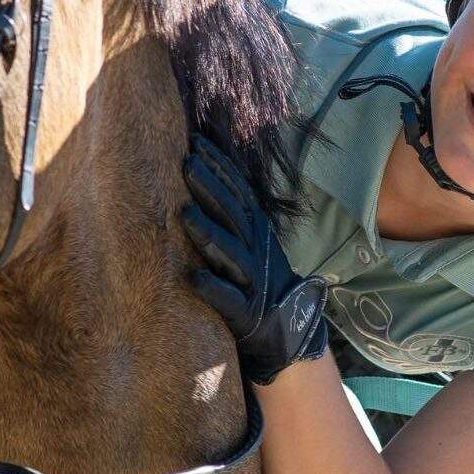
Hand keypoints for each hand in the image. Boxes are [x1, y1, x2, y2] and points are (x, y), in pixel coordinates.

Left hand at [181, 135, 327, 384]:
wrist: (288, 331)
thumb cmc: (258, 282)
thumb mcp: (252, 243)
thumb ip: (233, 213)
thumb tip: (205, 172)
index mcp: (257, 232)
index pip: (239, 192)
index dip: (220, 167)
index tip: (197, 142)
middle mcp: (256, 252)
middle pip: (233, 215)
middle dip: (211, 187)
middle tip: (186, 162)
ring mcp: (253, 282)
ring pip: (230, 253)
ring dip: (208, 233)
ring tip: (184, 214)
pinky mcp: (247, 314)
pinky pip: (229, 301)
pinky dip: (214, 289)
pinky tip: (194, 278)